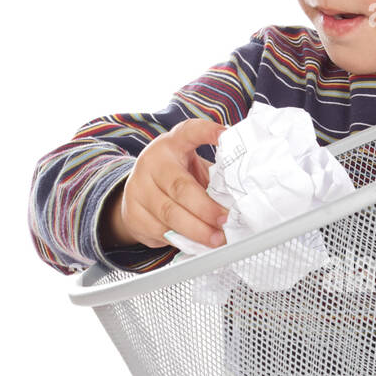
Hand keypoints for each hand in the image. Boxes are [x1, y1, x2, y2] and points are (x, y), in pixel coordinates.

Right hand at [111, 117, 229, 250]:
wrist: (138, 195)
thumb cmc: (176, 179)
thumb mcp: (192, 168)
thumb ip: (212, 176)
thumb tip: (241, 198)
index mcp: (172, 144)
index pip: (188, 132)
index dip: (206, 132)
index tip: (225, 135)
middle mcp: (152, 162)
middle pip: (180, 186)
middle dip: (206, 208)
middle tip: (225, 220)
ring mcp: (138, 188)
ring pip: (170, 213)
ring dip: (197, 230)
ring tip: (217, 239)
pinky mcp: (133, 214)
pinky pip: (161, 231)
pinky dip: (183, 240)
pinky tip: (198, 244)